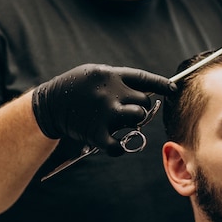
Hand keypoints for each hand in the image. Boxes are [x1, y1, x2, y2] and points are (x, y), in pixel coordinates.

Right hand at [32, 64, 175, 155]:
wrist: (48, 105)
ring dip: (132, 122)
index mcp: (110, 75)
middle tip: (124, 110)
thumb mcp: (94, 74)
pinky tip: (115, 144)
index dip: (161, 84)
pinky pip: (119, 146)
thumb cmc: (74, 88)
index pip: (143, 79)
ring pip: (137, 119)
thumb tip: (147, 90)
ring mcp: (105, 114)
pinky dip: (120, 148)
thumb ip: (118, 80)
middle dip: (139, 106)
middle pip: (143, 102)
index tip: (173, 90)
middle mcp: (110, 93)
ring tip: (117, 122)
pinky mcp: (96, 133)